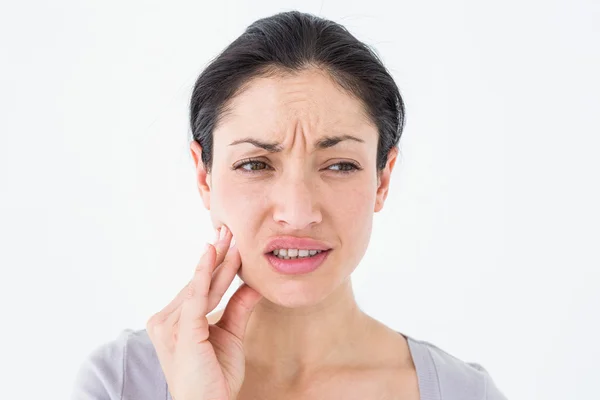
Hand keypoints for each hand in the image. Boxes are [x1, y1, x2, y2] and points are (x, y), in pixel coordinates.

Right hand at [146, 225, 262, 399]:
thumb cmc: (215, 377)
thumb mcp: (230, 336)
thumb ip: (237, 309)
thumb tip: (252, 285)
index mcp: (175, 321)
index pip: (200, 287)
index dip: (217, 265)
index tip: (230, 243)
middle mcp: (166, 320)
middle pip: (199, 282)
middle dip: (217, 256)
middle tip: (229, 229)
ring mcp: (170, 325)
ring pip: (201, 286)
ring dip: (217, 260)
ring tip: (230, 236)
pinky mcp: (181, 330)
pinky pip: (197, 296)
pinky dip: (205, 273)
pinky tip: (213, 253)